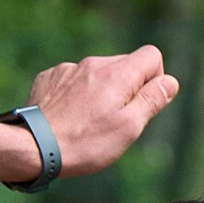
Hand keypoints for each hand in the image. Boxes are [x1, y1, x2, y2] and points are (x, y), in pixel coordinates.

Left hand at [25, 47, 180, 179]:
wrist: (34, 147)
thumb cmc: (86, 143)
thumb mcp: (129, 128)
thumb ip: (152, 100)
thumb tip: (169, 82)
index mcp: (118, 74)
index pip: (151, 55)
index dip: (155, 79)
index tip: (143, 104)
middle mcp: (94, 63)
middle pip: (125, 65)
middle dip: (128, 88)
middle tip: (116, 121)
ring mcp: (69, 69)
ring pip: (99, 73)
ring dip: (102, 92)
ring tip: (89, 123)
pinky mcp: (50, 78)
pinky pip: (74, 80)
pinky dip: (77, 95)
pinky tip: (69, 117)